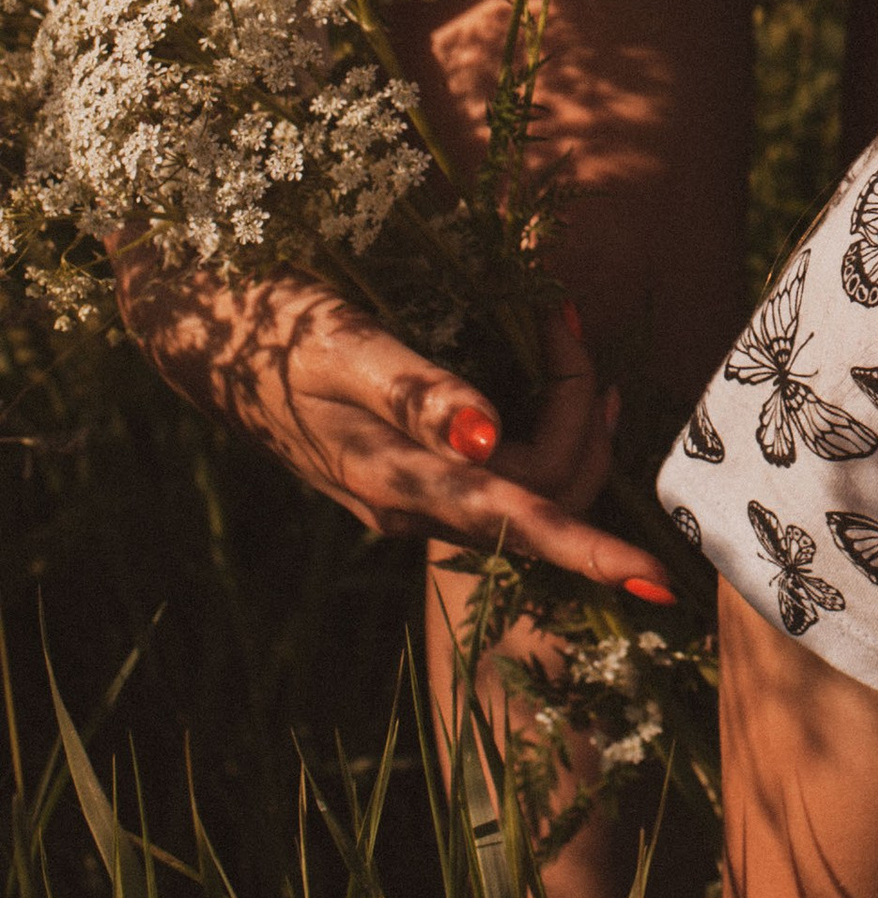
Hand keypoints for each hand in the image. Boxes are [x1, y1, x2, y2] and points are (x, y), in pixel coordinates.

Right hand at [116, 250, 673, 597]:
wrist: (198, 338)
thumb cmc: (272, 327)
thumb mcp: (342, 344)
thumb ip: (417, 392)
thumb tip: (491, 434)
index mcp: (397, 479)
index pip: (521, 522)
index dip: (594, 553)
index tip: (660, 579)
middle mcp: (408, 504)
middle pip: (539, 496)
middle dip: (584, 419)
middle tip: (566, 318)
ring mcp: (406, 495)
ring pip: (524, 487)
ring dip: (569, 420)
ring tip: (567, 333)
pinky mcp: (404, 473)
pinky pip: (499, 472)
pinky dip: (541, 422)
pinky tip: (547, 372)